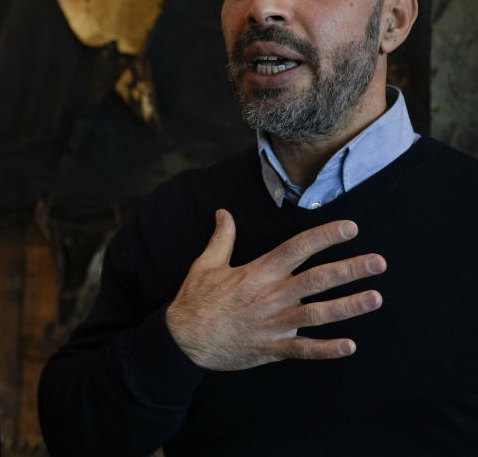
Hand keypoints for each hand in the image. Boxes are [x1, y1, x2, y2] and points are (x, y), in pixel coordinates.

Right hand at [165, 209, 385, 370]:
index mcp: (257, 272)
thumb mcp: (205, 264)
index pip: (297, 248)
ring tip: (376, 298)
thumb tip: (223, 212)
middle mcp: (270, 295)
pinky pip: (303, 349)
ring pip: (317, 314)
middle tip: (379, 262)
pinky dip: (326, 349)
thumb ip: (222, 238)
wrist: (183, 340)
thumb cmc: (195, 300)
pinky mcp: (271, 347)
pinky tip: (350, 345)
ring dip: (348, 306)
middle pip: (316, 279)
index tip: (351, 228)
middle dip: (350, 269)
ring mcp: (272, 323)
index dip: (324, 236)